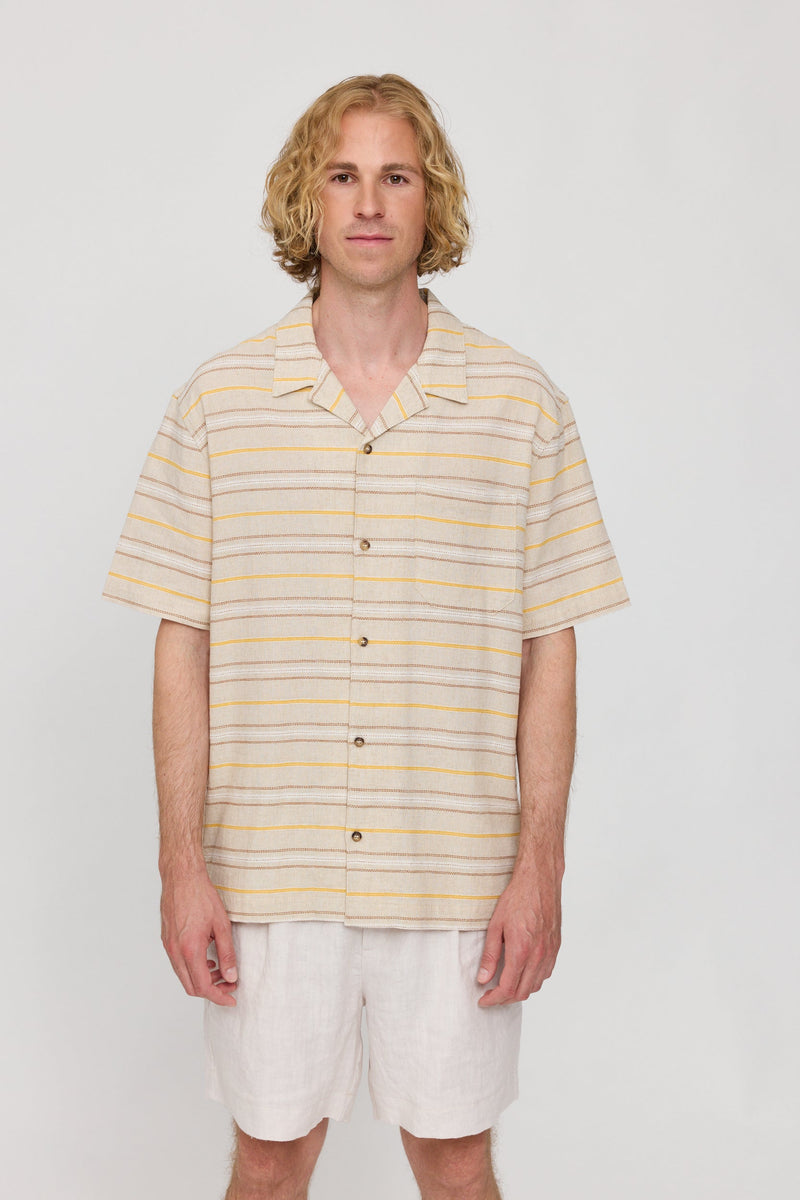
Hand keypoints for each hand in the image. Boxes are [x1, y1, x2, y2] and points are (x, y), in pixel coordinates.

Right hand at [160, 864, 237, 1006]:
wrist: (181, 877)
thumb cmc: (201, 896)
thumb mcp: (222, 925)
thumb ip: (227, 953)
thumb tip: (231, 976)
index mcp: (189, 949)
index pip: (203, 986)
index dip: (219, 997)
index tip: (231, 998)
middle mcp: (175, 951)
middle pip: (191, 987)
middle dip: (212, 991)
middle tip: (230, 985)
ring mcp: (168, 947)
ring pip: (183, 977)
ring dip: (201, 980)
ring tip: (220, 971)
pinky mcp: (166, 941)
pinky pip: (178, 965)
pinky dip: (192, 969)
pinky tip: (207, 960)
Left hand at [476, 867, 561, 1006]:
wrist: (539, 881)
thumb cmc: (517, 898)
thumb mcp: (495, 926)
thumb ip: (490, 955)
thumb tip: (483, 978)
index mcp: (521, 951)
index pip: (508, 988)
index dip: (494, 999)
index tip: (484, 1000)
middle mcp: (538, 956)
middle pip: (522, 992)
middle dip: (504, 999)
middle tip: (491, 995)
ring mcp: (549, 953)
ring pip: (535, 986)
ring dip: (519, 991)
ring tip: (504, 985)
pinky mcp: (555, 947)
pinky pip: (545, 973)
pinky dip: (532, 980)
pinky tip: (522, 972)